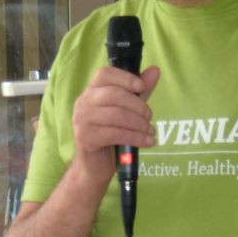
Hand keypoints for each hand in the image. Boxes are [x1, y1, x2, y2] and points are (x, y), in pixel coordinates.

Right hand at [67, 64, 157, 187]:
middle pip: (114, 94)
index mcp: (91, 92)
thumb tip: (155, 71)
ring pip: (117, 115)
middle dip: (138, 105)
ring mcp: (82, 120)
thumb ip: (139, 92)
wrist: (95, 166)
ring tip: (150, 131)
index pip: (105, 74)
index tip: (141, 87)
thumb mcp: (127, 110)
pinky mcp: (86, 138)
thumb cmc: (110, 136)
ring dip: (139, 124)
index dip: (126, 78)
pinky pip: (116, 134)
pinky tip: (147, 142)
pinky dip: (136, 138)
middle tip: (149, 117)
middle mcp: (83, 103)